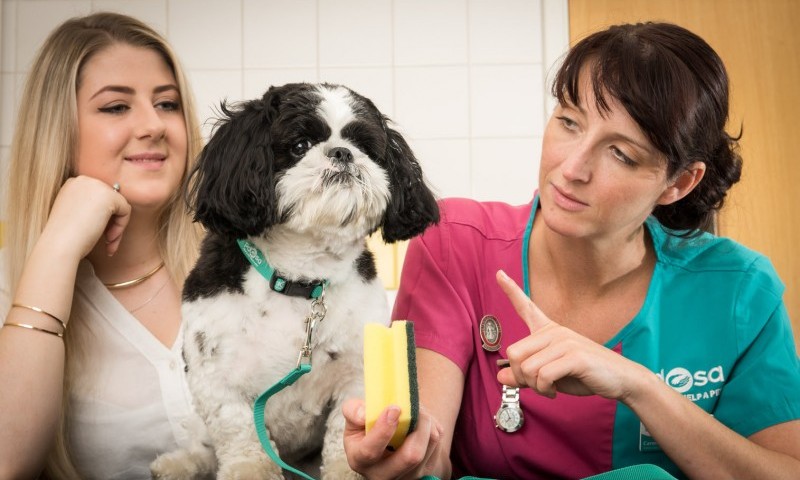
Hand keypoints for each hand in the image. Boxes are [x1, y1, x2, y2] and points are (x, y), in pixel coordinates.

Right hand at [42, 176, 131, 257]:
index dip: (100, 216)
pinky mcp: (108, 195)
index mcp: (72, 184)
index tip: (95, 232)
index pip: (98, 197)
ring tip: (108, 243)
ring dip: (116, 227)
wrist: (58, 245)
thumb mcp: (74, 215)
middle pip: (109, 200)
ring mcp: (95, 185)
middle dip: (110, 222)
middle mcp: (83, 180)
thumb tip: (108, 208)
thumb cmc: (64, 238)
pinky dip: (121, 227)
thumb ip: (89, 207)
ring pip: (118, 206)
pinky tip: (108, 239)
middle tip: (106, 240)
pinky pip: (126, 210)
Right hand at [342, 398, 443, 479]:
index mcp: (360, 460)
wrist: (390, 444)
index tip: (393, 409)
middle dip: (417, 425)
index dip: (383, 430)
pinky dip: (433, 425)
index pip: (370, 451)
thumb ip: (353, 411)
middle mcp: (383, 474)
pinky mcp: (427, 471)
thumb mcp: (354, 418)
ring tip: (416, 410)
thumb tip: (363, 415)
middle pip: (411, 455)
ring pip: (429, 444)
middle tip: (413, 406)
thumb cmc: (368, 428)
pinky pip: (437, 442)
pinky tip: (421, 422)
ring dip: (426, 420)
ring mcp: (408, 476)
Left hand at [495, 270, 647, 401]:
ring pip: (527, 368)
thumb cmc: (585, 375)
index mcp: (550, 330)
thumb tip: (500, 376)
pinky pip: (542, 375)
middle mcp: (555, 331)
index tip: (499, 274)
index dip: (511, 291)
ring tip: (549, 388)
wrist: (621, 379)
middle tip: (537, 384)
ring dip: (535, 386)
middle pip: (514, 353)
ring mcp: (565, 342)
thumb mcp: (550, 375)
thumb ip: (525, 374)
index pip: (527, 307)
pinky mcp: (574, 356)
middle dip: (520, 376)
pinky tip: (555, 391)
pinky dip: (545, 389)